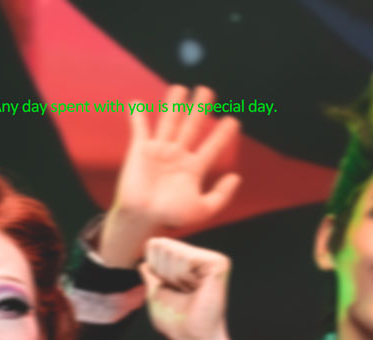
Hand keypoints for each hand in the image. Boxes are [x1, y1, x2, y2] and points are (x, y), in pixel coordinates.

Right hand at [97, 88, 242, 268]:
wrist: (142, 219)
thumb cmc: (170, 217)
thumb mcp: (201, 210)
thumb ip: (220, 196)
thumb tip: (237, 177)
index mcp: (192, 169)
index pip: (212, 147)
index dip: (223, 135)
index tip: (233, 122)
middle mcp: (178, 156)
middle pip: (191, 126)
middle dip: (199, 109)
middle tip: (207, 91)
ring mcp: (159, 151)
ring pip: (169, 121)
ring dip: (174, 104)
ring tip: (181, 88)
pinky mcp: (140, 150)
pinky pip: (139, 128)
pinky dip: (137, 116)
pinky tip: (136, 104)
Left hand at [142, 236, 230, 339]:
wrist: (191, 338)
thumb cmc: (175, 321)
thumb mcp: (155, 294)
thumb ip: (150, 277)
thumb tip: (142, 263)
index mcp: (184, 261)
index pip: (155, 244)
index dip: (154, 268)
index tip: (169, 288)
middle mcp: (198, 255)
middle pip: (162, 245)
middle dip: (164, 273)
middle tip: (181, 292)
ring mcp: (209, 258)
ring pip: (174, 252)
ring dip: (175, 278)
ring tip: (190, 292)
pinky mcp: (219, 263)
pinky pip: (187, 259)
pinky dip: (184, 278)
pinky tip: (197, 289)